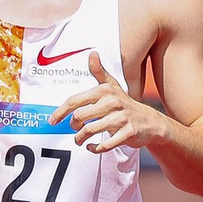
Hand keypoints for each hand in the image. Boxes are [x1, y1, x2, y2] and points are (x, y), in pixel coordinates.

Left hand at [51, 53, 167, 154]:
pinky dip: (94, 148)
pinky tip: (92, 147)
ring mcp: (121, 118)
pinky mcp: (128, 133)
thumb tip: (92, 53)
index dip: (61, 112)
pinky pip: (105, 144)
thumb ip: (99, 72)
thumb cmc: (125, 104)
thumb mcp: (112, 87)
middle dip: (73, 126)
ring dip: (80, 139)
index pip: (75, 100)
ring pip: (90, 130)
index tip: (52, 121)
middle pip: (80, 116)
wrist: (150, 122)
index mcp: (105, 91)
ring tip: (80, 140)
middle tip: (74, 130)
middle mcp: (112, 102)